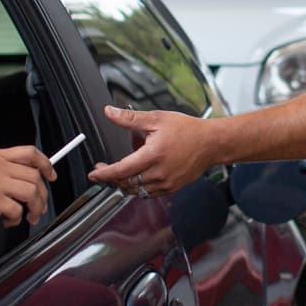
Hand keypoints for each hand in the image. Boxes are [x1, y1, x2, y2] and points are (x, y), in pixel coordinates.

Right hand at [0, 146, 55, 239]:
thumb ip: (6, 174)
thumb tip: (34, 180)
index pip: (29, 152)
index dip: (45, 164)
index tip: (51, 176)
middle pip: (35, 175)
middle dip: (42, 197)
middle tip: (37, 210)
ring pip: (32, 192)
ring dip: (34, 209)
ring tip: (26, 218)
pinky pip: (18, 210)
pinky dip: (15, 220)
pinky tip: (5, 221)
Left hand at [88, 106, 210, 196]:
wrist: (211, 143)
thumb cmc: (188, 130)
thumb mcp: (157, 118)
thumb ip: (130, 118)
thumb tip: (109, 112)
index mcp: (153, 155)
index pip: (121, 170)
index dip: (104, 174)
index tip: (94, 174)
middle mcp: (160, 173)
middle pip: (127, 183)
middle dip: (111, 178)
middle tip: (103, 170)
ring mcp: (166, 183)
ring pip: (137, 190)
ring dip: (124, 183)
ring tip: (119, 172)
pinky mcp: (172, 188)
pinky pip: (149, 193)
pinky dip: (138, 187)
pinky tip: (137, 176)